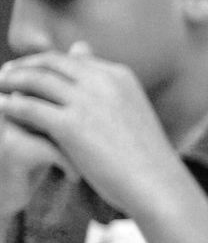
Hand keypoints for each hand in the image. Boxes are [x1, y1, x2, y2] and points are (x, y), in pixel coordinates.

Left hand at [0, 44, 182, 217]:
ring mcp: (87, 102)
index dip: (46, 63)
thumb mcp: (129, 111)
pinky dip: (11, 106)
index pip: (72, 58)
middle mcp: (102, 80)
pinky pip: (29, 107)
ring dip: (12, 81)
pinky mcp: (71, 125)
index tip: (31, 71)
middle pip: (51, 62)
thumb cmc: (146, 157)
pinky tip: (1, 109)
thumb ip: (107, 89)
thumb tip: (86, 59)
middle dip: (25, 66)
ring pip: (36, 80)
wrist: (157, 184)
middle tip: (6, 75)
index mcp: (118, 75)